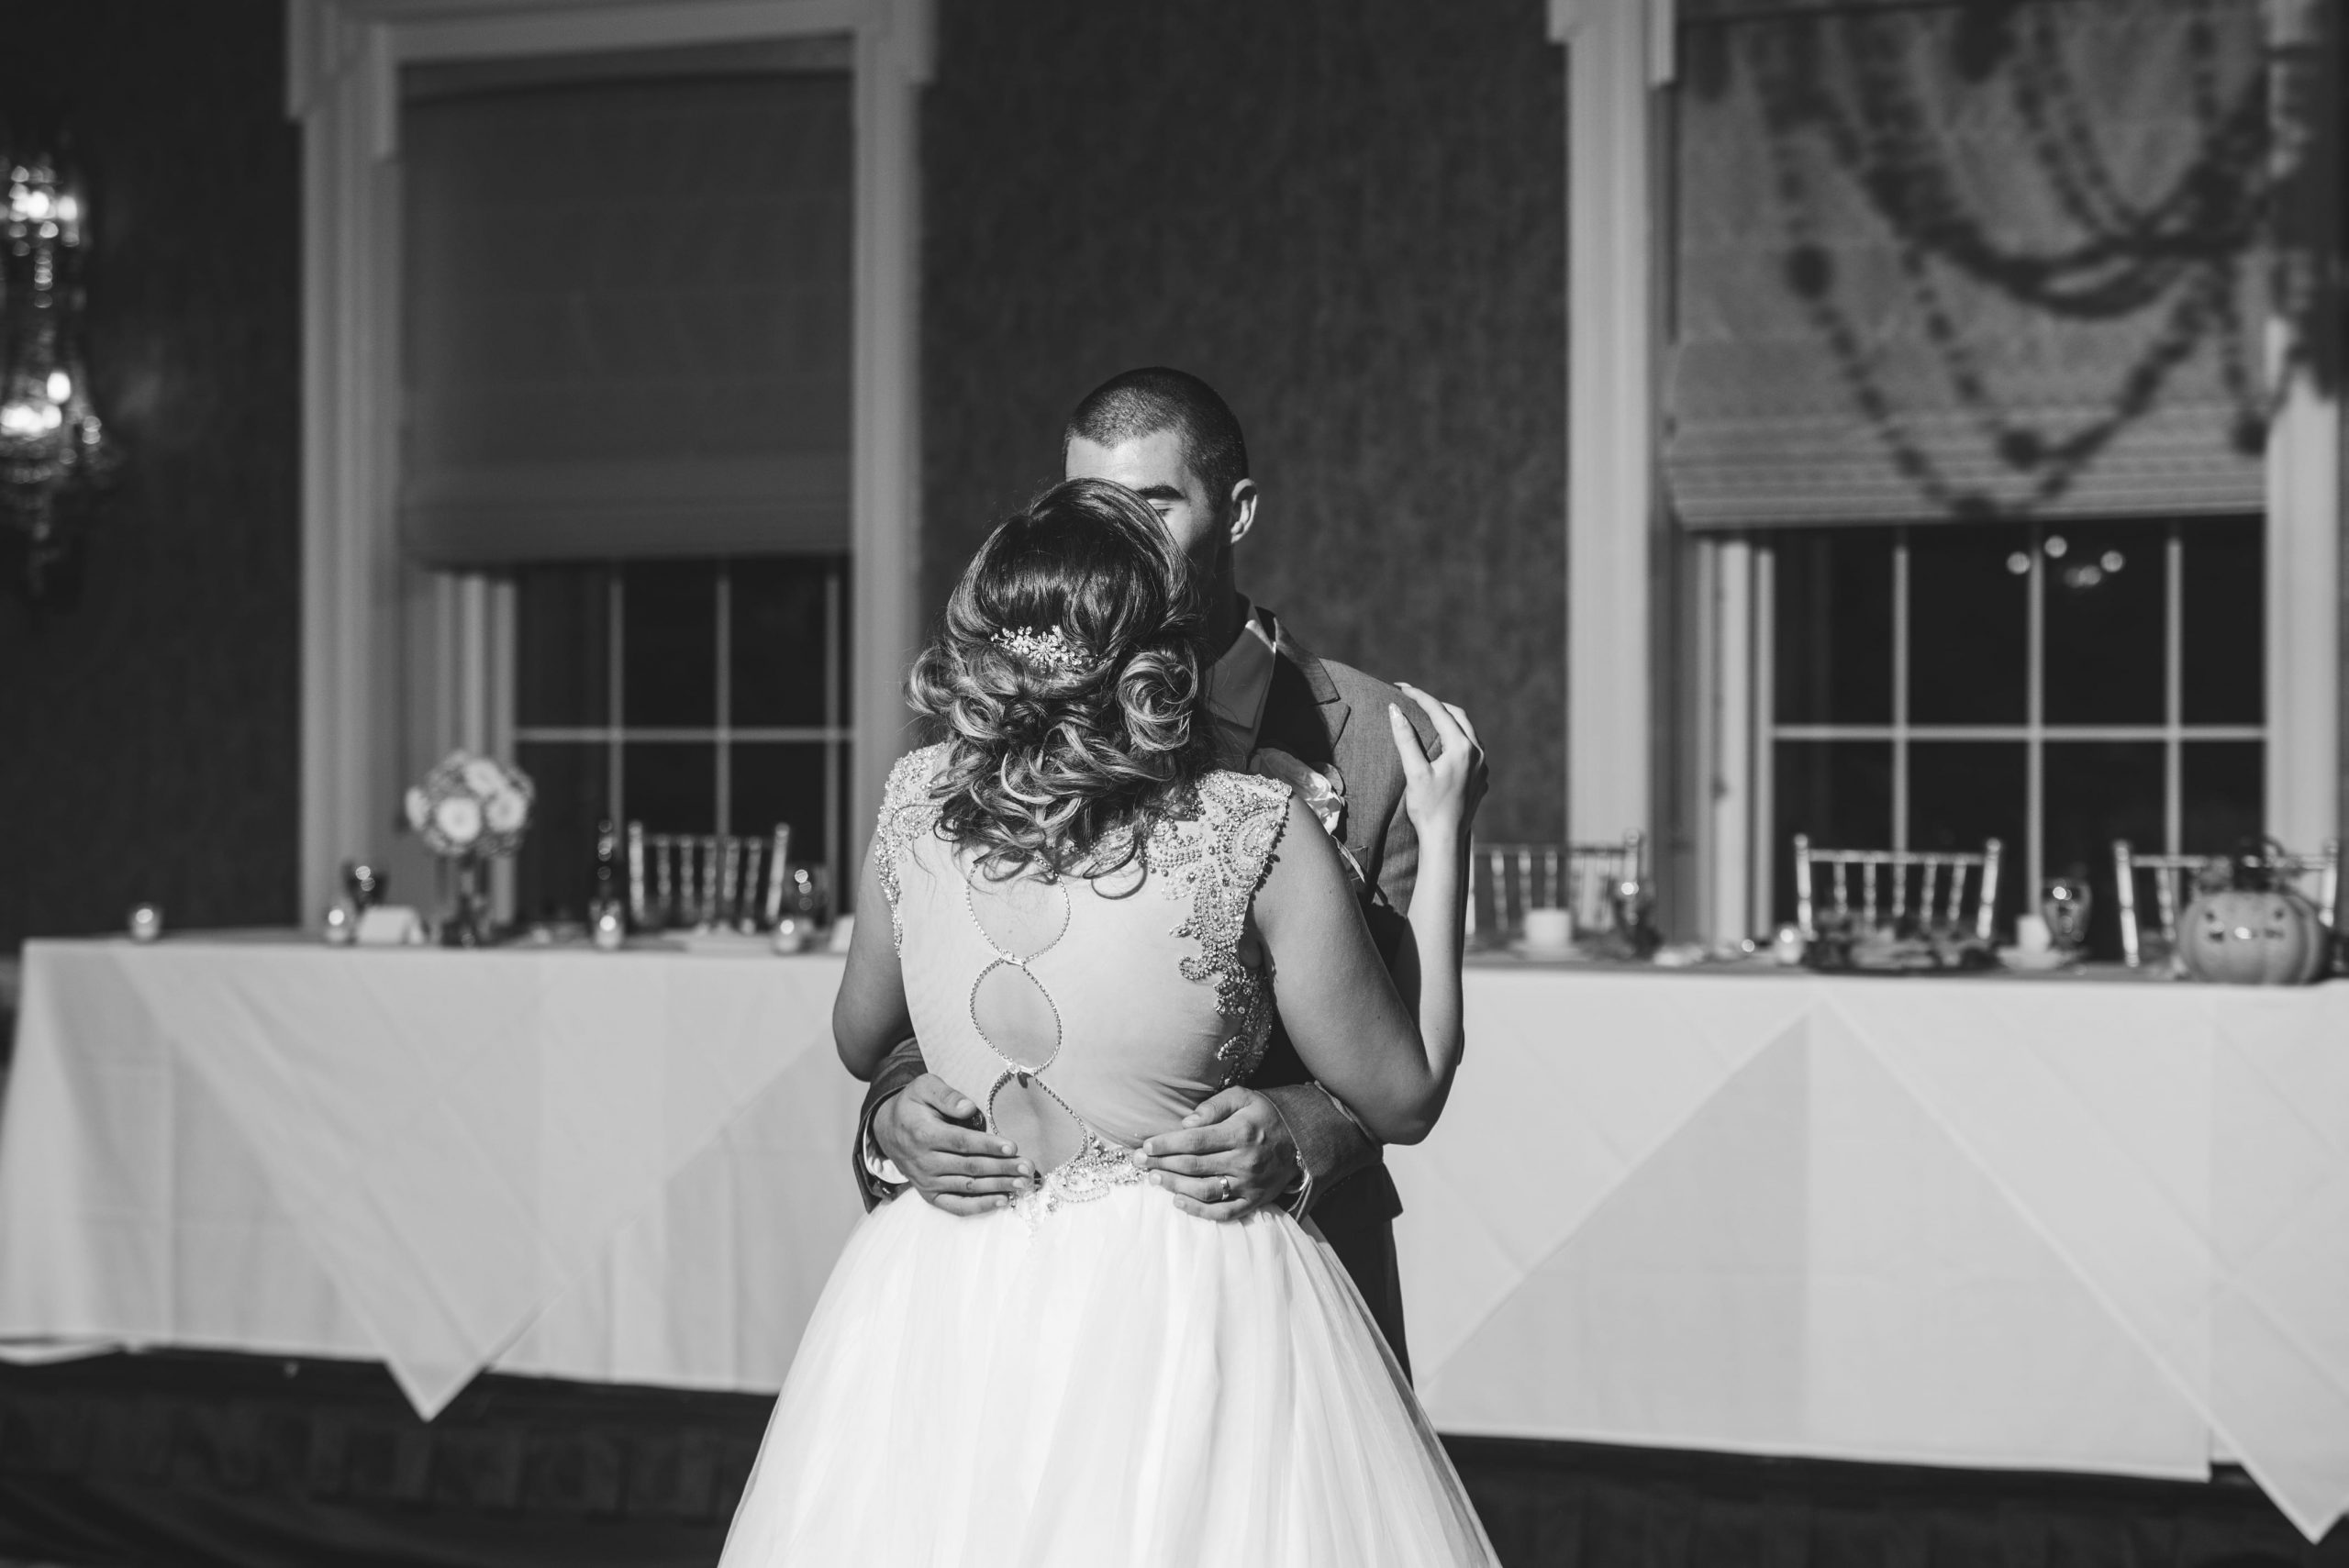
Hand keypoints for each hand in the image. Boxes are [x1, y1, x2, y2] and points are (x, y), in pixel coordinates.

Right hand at [870, 1074, 1032, 1215]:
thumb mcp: (924, 1088)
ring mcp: (927, 1181)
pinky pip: (956, 1205)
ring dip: (998, 1186)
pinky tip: (1002, 1200)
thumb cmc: (913, 1105)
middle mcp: (925, 1161)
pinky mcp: (930, 1194)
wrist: (888, 1131)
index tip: (1013, 1146)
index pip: (962, 1142)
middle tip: (1028, 1167)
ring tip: (1023, 1183)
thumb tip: (969, 1108)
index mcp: (924, 1134)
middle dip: (1002, 1168)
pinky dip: (980, 1206)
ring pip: (968, 1186)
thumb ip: (946, 1095)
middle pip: (970, 1167)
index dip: (988, 1145)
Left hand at [1137, 1086, 1298, 1220]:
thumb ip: (1215, 1106)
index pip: (1194, 1140)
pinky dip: (1198, 1210)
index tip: (1146, 1146)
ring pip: (1204, 1190)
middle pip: (1194, 1166)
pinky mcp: (1254, 1201)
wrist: (1303, 1140)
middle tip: (1139, 1163)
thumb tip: (1187, 1122)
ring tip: (1154, 1179)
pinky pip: (1223, 1212)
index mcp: (1241, 1132)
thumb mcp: (1244, 1097)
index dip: (1166, 1144)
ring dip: (1174, 1186)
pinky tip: (1178, 1201)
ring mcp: (1250, 1184)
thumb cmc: (1266, 1115)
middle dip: (1161, 1164)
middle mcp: (1245, 1160)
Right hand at [1389, 683, 1486, 845]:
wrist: (1446, 840)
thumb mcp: (1414, 771)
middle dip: (1437, 705)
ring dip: (1451, 722)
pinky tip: (1447, 748)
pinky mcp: (1482, 781)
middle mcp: (1477, 753)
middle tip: (1416, 700)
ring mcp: (1483, 768)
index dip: (1419, 697)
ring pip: (1469, 734)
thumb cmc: (1428, 808)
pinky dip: (1459, 742)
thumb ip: (1405, 738)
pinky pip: (1473, 752)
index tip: (1401, 688)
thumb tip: (1395, 710)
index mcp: (1461, 748)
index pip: (1439, 712)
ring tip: (1432, 719)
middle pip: (1459, 716)